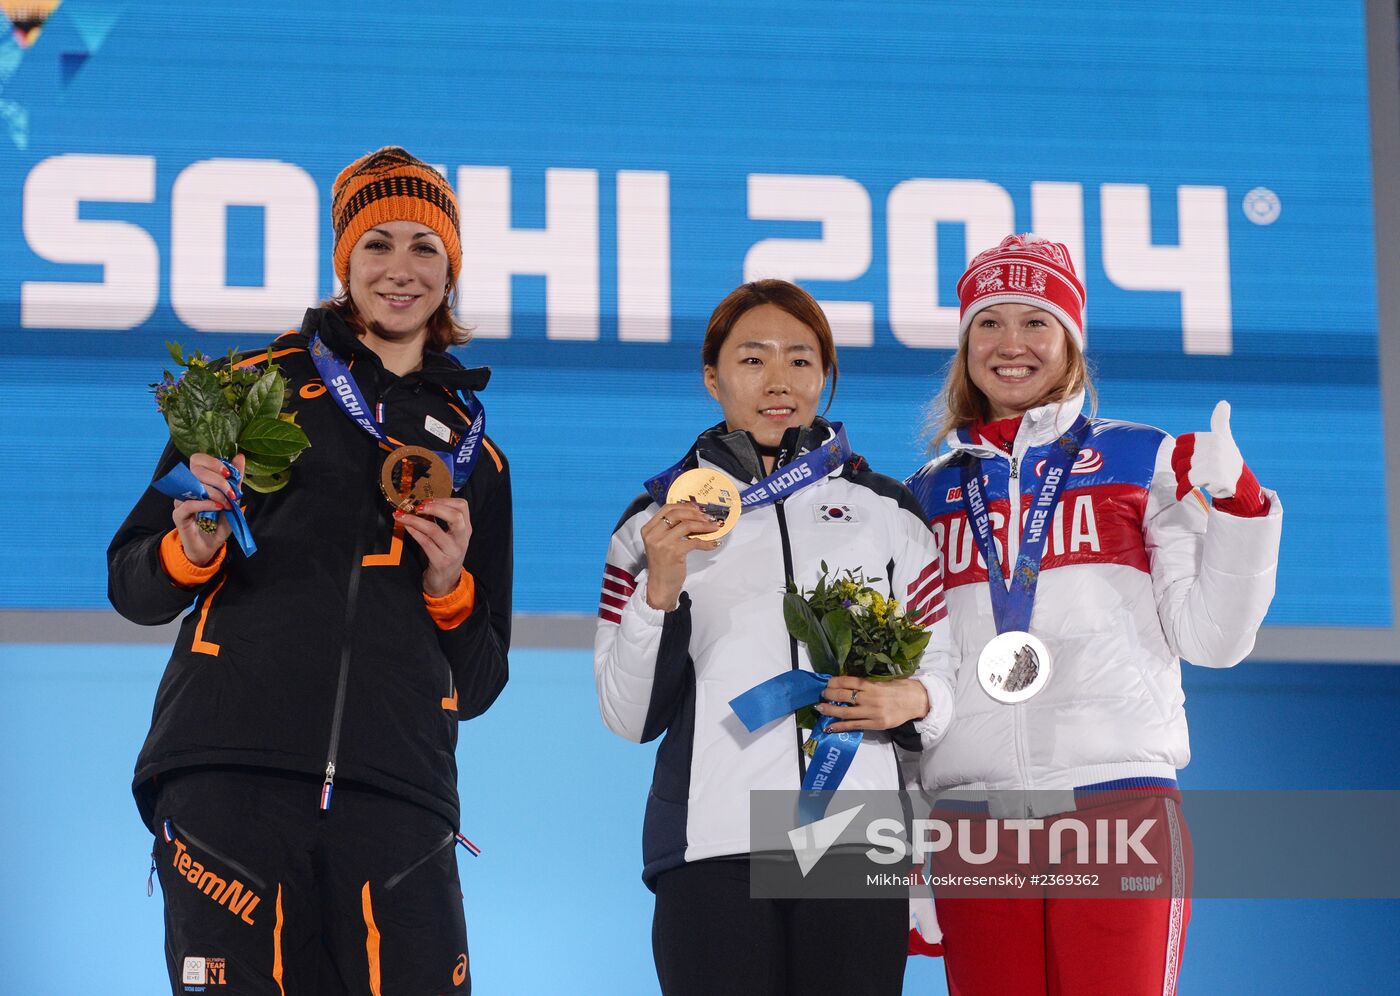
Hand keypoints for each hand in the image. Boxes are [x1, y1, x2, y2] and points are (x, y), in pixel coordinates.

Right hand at [171, 452, 244, 566]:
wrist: (211, 545)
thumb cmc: (220, 522)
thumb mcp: (233, 499)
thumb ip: (236, 479)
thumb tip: (239, 456)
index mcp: (198, 480)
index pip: (197, 459)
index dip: (213, 462)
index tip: (229, 473)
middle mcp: (187, 487)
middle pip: (196, 469)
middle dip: (219, 479)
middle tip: (231, 493)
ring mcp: (181, 499)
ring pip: (194, 485)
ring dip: (215, 492)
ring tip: (227, 504)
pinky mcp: (178, 514)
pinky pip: (189, 504)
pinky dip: (206, 504)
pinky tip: (218, 508)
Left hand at [400, 498, 471, 595]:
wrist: (445, 581)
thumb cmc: (444, 555)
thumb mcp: (447, 536)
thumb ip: (439, 520)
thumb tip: (421, 503)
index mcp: (465, 529)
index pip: (462, 506)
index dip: (445, 499)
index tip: (428, 499)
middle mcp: (462, 539)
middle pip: (455, 516)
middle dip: (435, 507)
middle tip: (419, 506)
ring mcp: (452, 551)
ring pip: (434, 530)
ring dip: (416, 520)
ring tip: (403, 516)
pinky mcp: (441, 562)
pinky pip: (425, 543)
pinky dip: (414, 532)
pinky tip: (407, 527)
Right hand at [639, 501, 722, 610]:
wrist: (660, 586)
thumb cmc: (663, 565)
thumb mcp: (661, 543)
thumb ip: (670, 529)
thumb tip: (693, 516)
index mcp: (649, 529)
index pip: (667, 508)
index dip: (684, 505)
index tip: (697, 508)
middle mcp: (653, 534)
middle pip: (677, 513)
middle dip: (695, 513)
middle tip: (708, 517)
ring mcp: (662, 543)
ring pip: (687, 525)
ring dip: (704, 525)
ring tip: (714, 527)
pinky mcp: (674, 552)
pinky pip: (694, 541)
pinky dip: (706, 542)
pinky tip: (714, 544)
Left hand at [815, 675, 929, 731]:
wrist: (918, 702)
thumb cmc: (902, 688)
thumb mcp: (885, 680)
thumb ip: (869, 682)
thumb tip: (849, 682)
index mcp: (873, 685)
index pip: (850, 681)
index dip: (835, 681)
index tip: (828, 682)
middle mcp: (871, 698)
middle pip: (844, 696)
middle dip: (830, 694)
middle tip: (822, 693)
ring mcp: (872, 712)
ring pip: (846, 712)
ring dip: (830, 710)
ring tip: (820, 707)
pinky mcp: (875, 724)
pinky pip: (854, 726)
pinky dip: (840, 726)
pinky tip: (829, 726)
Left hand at [1170, 401, 1267, 514]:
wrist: (1241, 484)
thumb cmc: (1228, 460)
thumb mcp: (1224, 438)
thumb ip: (1220, 421)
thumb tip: (1224, 403)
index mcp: (1213, 436)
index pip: (1180, 443)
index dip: (1180, 455)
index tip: (1188, 462)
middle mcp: (1214, 445)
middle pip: (1178, 457)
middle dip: (1179, 468)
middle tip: (1188, 475)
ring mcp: (1214, 459)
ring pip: (1181, 470)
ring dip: (1182, 479)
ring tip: (1193, 482)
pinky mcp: (1212, 474)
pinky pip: (1187, 482)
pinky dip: (1182, 490)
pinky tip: (1182, 494)